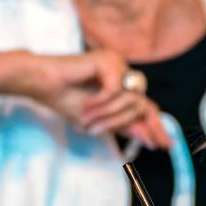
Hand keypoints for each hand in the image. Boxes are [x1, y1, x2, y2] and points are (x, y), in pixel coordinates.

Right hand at [20, 50, 170, 148]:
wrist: (40, 83)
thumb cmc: (64, 98)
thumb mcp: (98, 120)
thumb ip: (123, 126)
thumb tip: (149, 139)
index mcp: (122, 84)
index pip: (147, 106)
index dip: (156, 126)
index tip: (164, 146)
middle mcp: (123, 72)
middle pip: (141, 105)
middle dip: (122, 123)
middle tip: (98, 132)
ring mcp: (117, 63)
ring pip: (129, 99)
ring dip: (108, 115)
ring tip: (87, 121)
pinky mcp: (108, 60)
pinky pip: (114, 90)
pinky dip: (100, 102)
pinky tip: (84, 104)